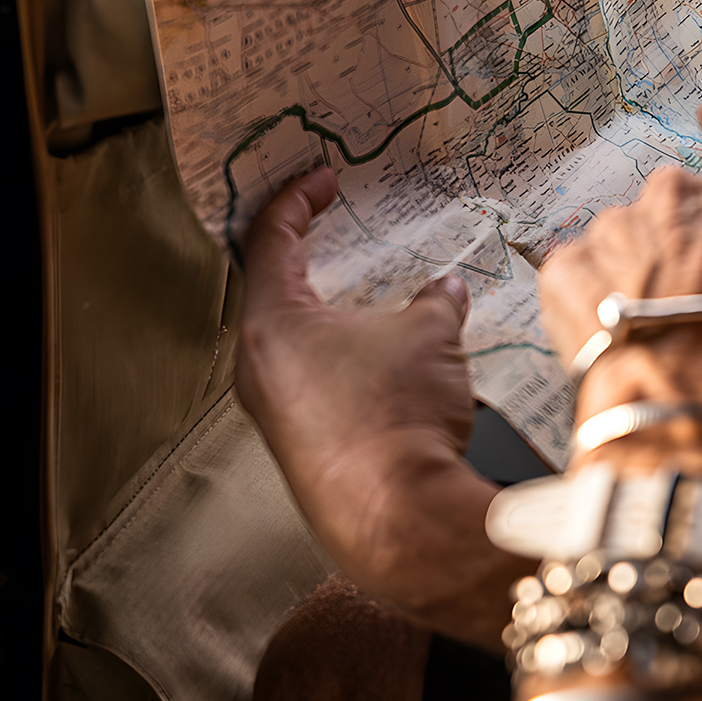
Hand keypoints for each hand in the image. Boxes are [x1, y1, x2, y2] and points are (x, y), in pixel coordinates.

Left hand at [236, 168, 509, 635]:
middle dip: (309, 256)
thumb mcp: (428, 334)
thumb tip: (445, 290)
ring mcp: (272, 413)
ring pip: (291, 343)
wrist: (399, 520)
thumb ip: (434, 300)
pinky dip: (338, 357)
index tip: (322, 180)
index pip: (270, 239)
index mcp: (271, 324)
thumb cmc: (398, 416)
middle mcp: (256, 368)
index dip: (297, 200)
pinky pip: (310, 383)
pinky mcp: (298, 447)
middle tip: (336, 228)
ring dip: (328, 314)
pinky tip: (381, 358)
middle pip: (271, 291)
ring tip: (369, 295)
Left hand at [537, 92, 701, 491]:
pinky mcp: (565, 269)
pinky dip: (591, 306)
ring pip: (621, 246)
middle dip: (678, 248)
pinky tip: (614, 343)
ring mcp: (612, 230)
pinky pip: (578, 279)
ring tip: (651, 339)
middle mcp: (671, 199)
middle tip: (690, 307)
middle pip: (672, 209)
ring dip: (632, 280)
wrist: (688, 415)